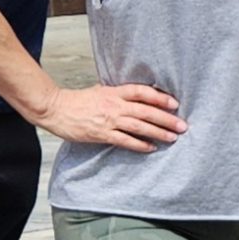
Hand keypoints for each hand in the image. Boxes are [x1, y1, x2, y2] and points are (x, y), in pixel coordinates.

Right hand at [40, 82, 185, 150]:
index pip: (142, 92)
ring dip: (158, 132)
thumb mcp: (101, 91)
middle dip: (166, 119)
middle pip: (146, 111)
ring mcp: (109, 120)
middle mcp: (114, 105)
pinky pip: (125, 141)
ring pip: (139, 126)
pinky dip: (139, 144)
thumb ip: (119, 94)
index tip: (174, 104)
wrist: (56, 109)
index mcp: (114, 92)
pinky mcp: (102, 134)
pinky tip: (151, 148)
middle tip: (182, 125)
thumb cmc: (78, 101)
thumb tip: (139, 98)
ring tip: (172, 137)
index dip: (160, 97)